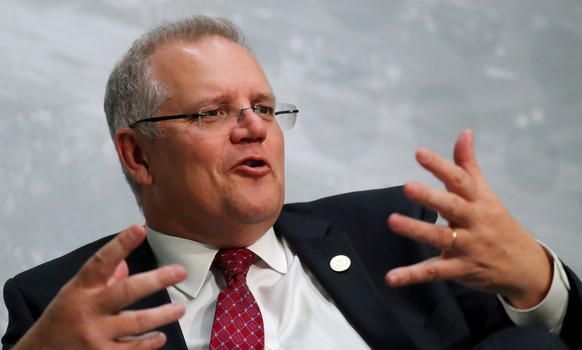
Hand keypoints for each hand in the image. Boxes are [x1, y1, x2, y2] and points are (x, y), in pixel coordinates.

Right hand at [14, 225, 185, 349]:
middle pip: (127, 290)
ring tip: (179, 309)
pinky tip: (159, 337)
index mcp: (81, 290)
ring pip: (137, 322)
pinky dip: (149, 343)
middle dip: (157, 279)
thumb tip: (123, 264)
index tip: (139, 229)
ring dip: (163, 315)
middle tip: (180, 272)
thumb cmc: (61, 321)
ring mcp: (95, 336)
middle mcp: (88, 310)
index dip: (121, 244)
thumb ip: (99, 280)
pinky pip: (133, 348)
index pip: (101, 262)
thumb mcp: (74, 295)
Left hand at [385, 130, 552, 308]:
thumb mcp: (486, 194)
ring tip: (393, 221)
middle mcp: (474, 221)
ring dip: (416, 230)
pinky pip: (434, 272)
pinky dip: (412, 275)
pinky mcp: (460, 269)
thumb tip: (465, 133)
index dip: (440, 166)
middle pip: (451, 207)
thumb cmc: (498, 223)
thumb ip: (468, 165)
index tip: (419, 152)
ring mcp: (468, 247)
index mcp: (479, 200)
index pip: (459, 179)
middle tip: (408, 187)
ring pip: (440, 238)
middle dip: (431, 197)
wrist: (524, 266)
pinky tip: (391, 277)